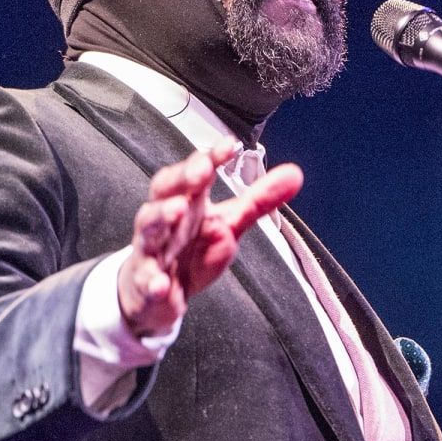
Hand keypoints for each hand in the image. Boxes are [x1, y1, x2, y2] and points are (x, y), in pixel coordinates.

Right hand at [117, 138, 302, 336]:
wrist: (158, 295)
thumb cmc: (191, 250)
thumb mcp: (229, 223)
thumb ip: (259, 201)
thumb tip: (295, 173)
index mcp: (188, 201)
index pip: (195, 173)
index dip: (211, 158)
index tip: (231, 145)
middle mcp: (165, 220)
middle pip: (165, 191)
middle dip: (182, 178)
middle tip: (203, 170)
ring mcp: (152, 250)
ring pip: (149, 229)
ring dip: (161, 217)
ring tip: (177, 210)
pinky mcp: (146, 283)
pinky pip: (146, 281)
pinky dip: (152, 282)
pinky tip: (161, 283)